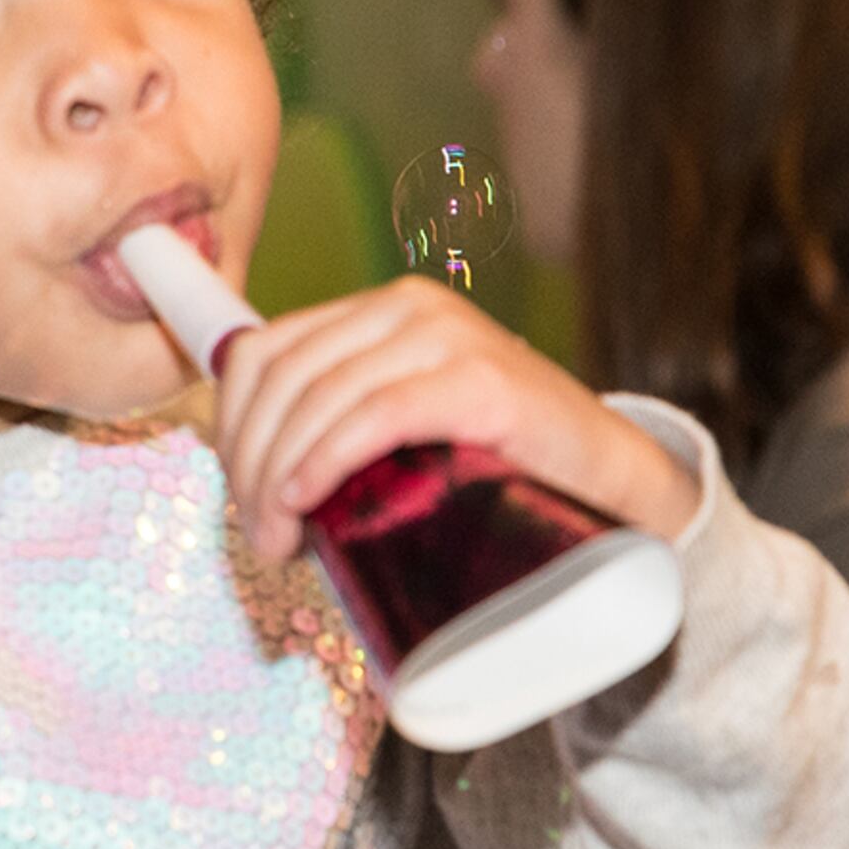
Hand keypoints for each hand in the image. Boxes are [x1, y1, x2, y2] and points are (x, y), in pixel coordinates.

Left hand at [212, 277, 704, 562]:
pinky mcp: (483, 381)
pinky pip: (376, 415)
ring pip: (319, 397)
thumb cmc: (503, 469)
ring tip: (281, 541)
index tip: (240, 496)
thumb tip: (253, 480)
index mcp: (382, 311)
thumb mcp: (409, 433)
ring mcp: (448, 337)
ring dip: (278, 477)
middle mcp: (409, 308)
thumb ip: (345, 429)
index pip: (265, 351)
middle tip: (263, 537)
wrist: (616, 485)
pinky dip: (326, 460)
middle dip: (251, 463)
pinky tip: (305, 502)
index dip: (231, 425)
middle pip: (283, 377)